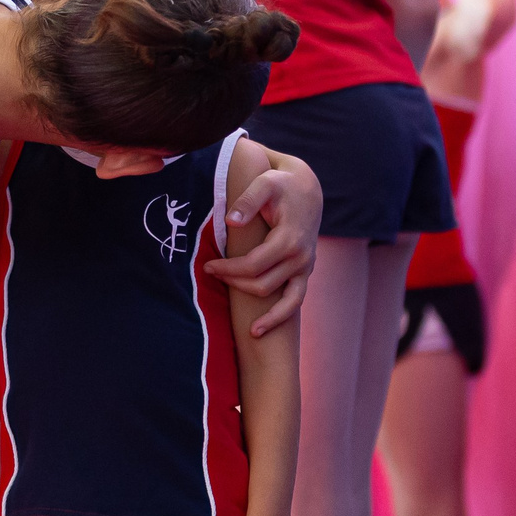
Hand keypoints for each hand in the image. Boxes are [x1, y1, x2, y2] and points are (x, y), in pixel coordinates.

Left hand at [208, 155, 320, 333]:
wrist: (307, 188)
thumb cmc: (280, 185)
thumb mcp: (264, 184)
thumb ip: (248, 200)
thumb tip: (230, 221)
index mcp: (289, 238)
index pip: (254, 265)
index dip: (228, 269)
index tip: (208, 266)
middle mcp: (301, 257)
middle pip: (262, 284)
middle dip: (234, 282)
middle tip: (211, 273)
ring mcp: (305, 267)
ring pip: (280, 299)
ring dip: (259, 310)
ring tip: (238, 315)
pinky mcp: (305, 272)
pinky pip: (295, 302)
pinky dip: (279, 318)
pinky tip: (259, 331)